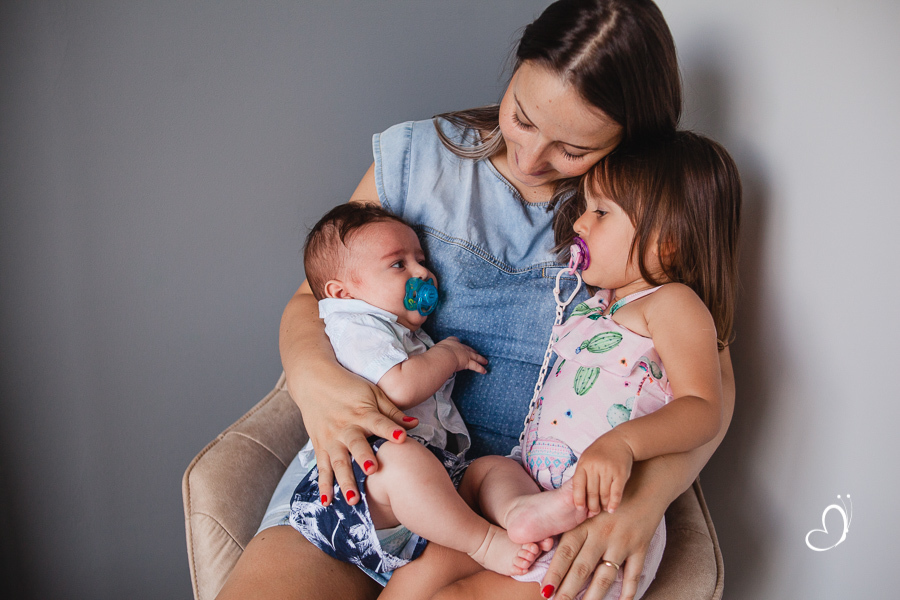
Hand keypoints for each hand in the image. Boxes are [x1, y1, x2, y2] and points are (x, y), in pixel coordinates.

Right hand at [288, 361, 417, 505]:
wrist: (313, 381)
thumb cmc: (348, 387)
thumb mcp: (372, 393)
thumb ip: (392, 411)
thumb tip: (415, 424)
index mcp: (362, 413)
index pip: (379, 422)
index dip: (390, 430)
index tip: (402, 438)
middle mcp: (346, 427)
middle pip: (356, 444)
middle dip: (363, 458)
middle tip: (373, 471)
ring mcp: (331, 439)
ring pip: (338, 462)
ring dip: (345, 481)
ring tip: (352, 499)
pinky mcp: (320, 447)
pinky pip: (322, 469)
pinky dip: (324, 486)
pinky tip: (327, 502)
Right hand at [435, 336, 487, 373]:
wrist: (443, 355)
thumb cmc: (436, 353)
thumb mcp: (432, 351)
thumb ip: (430, 354)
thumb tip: (424, 360)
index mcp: (449, 342)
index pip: (454, 340)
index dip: (456, 342)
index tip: (458, 342)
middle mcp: (459, 346)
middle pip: (467, 348)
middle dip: (472, 350)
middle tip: (475, 352)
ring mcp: (465, 354)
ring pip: (475, 356)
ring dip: (480, 359)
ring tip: (485, 361)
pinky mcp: (468, 361)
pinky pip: (476, 366)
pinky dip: (480, 368)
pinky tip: (484, 371)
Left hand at [540, 493, 664, 599]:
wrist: (646, 480)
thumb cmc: (610, 495)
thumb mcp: (589, 508)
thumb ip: (574, 528)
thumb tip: (554, 550)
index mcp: (585, 524)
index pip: (565, 553)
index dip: (554, 573)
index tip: (545, 590)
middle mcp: (601, 534)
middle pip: (582, 568)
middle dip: (568, 590)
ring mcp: (622, 541)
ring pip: (605, 575)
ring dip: (594, 596)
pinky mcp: (640, 546)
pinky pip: (633, 573)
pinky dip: (628, 590)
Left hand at [571, 432, 633, 514]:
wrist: (620, 441)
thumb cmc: (600, 452)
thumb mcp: (586, 458)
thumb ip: (582, 474)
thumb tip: (577, 494)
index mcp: (583, 464)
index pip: (578, 485)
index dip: (578, 499)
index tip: (580, 508)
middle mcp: (595, 467)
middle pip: (592, 492)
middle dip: (592, 505)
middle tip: (593, 511)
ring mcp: (608, 470)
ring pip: (604, 494)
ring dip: (603, 505)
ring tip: (603, 509)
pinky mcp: (620, 474)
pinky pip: (616, 493)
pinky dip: (614, 503)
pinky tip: (612, 509)